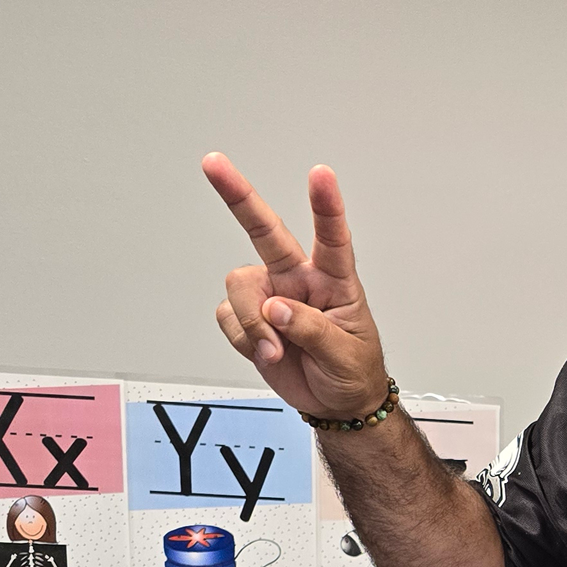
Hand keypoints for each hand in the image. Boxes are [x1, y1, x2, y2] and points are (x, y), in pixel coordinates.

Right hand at [205, 153, 388, 418]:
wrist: (336, 403)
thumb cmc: (352, 371)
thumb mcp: (344, 354)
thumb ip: (311, 329)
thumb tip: (276, 309)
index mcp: (335, 281)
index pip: (332, 238)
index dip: (325, 206)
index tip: (321, 174)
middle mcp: (298, 279)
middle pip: (265, 232)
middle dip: (238, 197)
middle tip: (213, 163)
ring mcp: (271, 295)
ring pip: (239, 286)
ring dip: (252, 322)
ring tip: (277, 350)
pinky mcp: (249, 317)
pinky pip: (229, 318)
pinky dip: (244, 340)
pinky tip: (267, 352)